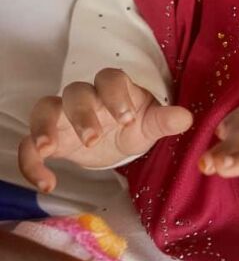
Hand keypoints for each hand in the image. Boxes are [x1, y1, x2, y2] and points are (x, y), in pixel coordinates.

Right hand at [19, 68, 192, 192]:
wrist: (116, 138)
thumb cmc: (133, 123)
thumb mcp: (150, 124)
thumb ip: (165, 120)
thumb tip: (186, 118)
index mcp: (114, 89)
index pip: (110, 78)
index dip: (116, 95)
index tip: (127, 118)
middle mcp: (86, 97)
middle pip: (76, 92)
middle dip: (82, 113)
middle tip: (94, 138)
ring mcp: (63, 115)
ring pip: (46, 108)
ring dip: (45, 126)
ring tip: (49, 147)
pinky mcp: (50, 138)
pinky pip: (29, 144)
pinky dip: (31, 162)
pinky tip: (46, 183)